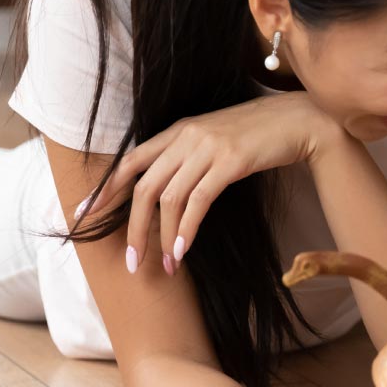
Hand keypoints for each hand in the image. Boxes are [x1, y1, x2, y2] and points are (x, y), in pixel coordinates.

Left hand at [81, 92, 334, 272]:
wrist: (301, 121)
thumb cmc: (261, 135)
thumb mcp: (216, 141)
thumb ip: (189, 158)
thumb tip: (168, 192)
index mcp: (178, 131)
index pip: (130, 162)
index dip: (105, 190)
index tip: (85, 216)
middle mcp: (187, 136)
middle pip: (143, 186)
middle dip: (133, 229)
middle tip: (131, 262)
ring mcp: (208, 147)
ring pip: (168, 198)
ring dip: (163, 237)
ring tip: (164, 266)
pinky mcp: (231, 161)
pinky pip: (199, 201)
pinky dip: (187, 229)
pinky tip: (184, 250)